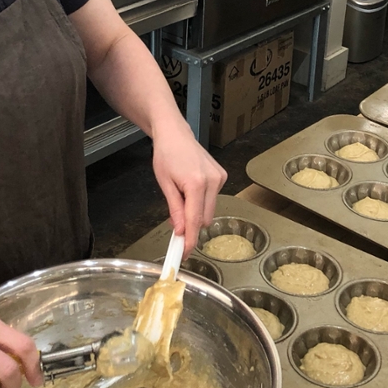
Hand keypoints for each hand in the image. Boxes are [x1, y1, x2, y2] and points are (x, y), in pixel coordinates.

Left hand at [152, 119, 226, 254]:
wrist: (175, 134)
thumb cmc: (166, 155)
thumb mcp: (165, 183)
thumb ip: (174, 209)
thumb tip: (179, 230)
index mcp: (196, 183)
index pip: (194, 220)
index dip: (189, 239)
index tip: (184, 253)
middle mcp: (213, 181)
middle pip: (204, 219)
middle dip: (190, 226)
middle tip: (175, 226)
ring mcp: (220, 178)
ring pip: (209, 210)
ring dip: (195, 213)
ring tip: (181, 198)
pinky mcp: (222, 176)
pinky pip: (212, 199)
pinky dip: (201, 202)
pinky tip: (191, 189)